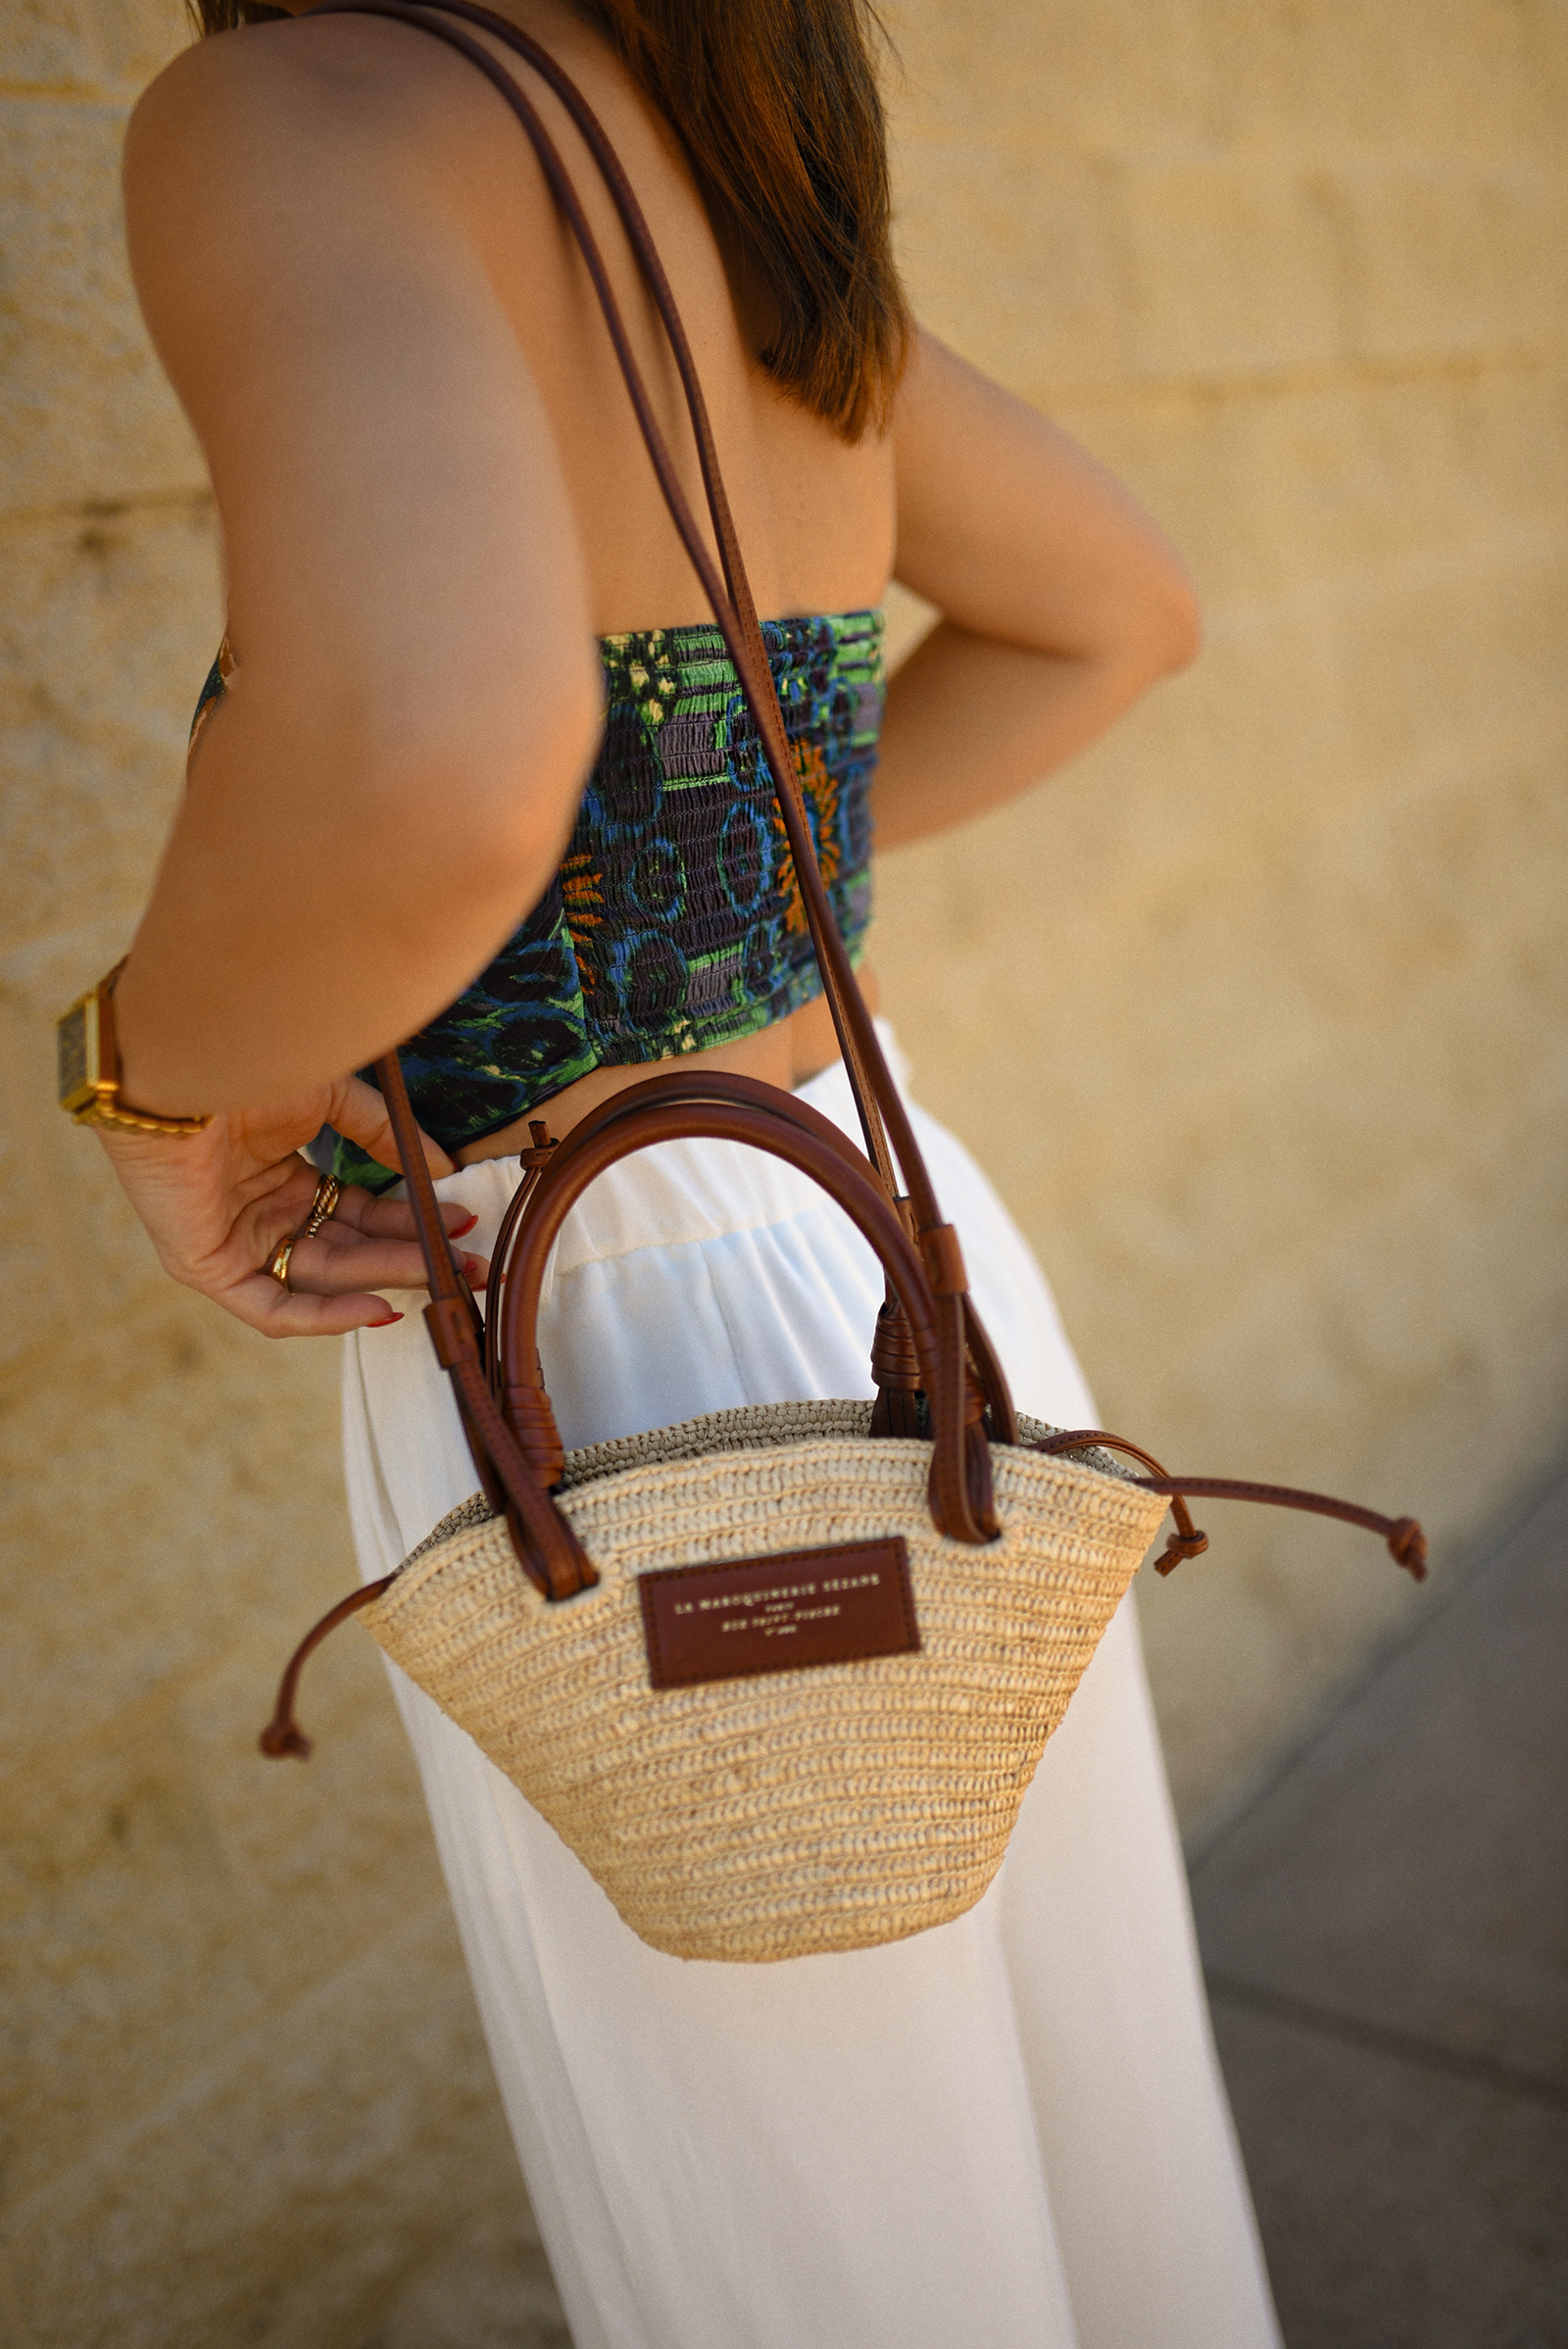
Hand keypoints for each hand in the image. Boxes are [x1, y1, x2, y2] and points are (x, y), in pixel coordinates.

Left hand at [94, 1072, 486, 1336]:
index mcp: (283, 1177)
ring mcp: (234, 1242)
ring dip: (384, 1278)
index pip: (356, 1215)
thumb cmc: (249, 1067)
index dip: (410, 1223)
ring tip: (440, 1271)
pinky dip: (325, 1317)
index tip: (462, 1225)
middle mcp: (260, 1214)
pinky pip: (272, 1310)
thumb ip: (386, 1137)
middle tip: (468, 1266)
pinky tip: (378, 1304)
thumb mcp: (333, 1099)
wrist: (186, 1063)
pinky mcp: (207, 1267)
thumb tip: (446, 1169)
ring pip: (320, 1279)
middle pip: (347, 1251)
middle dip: (410, 1259)